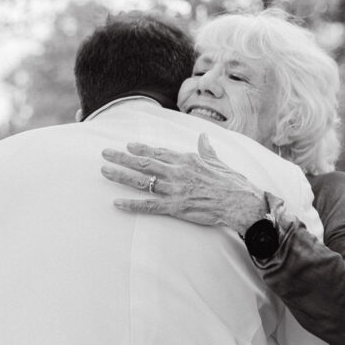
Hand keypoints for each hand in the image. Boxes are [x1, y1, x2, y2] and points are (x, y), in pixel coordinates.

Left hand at [101, 134, 265, 233]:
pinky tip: (117, 203)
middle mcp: (178, 171)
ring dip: (121, 176)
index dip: (141, 149)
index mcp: (188, 159)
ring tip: (104, 171)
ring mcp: (176, 189)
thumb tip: (202, 136)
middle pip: (144, 163)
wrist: (240, 202)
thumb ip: (206, 149)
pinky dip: (132, 205)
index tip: (128, 145)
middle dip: (122, 158)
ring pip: (142, 181)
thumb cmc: (233, 183)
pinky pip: (149, 205)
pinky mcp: (176, 207)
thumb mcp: (219, 161)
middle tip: (104, 153)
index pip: (159, 152)